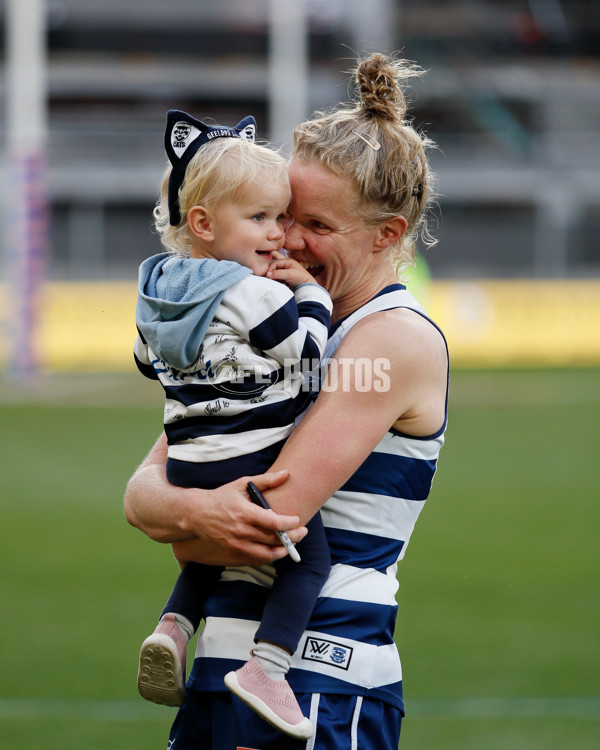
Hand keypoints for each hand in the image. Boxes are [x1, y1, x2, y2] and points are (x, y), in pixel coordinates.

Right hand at [171, 470, 307, 566]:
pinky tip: (275, 550)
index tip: (297, 520)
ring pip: (266, 555)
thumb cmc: (222, 496)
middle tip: (302, 532)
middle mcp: (241, 531)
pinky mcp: (232, 553)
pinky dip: (268, 557)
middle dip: (292, 538)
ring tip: (291, 544)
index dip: (289, 524)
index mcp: (245, 513)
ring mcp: (236, 544)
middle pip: (273, 540)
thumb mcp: (242, 484)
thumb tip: (286, 473)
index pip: (273, 522)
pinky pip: (255, 559)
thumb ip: (266, 480)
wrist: (196, 513)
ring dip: (282, 551)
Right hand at [267, 250, 315, 289]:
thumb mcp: (290, 275)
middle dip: (269, 266)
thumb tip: (267, 274)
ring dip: (271, 273)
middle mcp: (285, 264)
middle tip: (266, 273)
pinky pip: (275, 275)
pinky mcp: (283, 276)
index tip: (268, 275)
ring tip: (269, 278)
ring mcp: (284, 270)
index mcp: (288, 261)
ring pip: (273, 268)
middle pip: (274, 260)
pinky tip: (272, 280)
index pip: (275, 262)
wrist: (306, 287)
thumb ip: (278, 273)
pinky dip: (272, 277)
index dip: (271, 267)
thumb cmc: (300, 279)